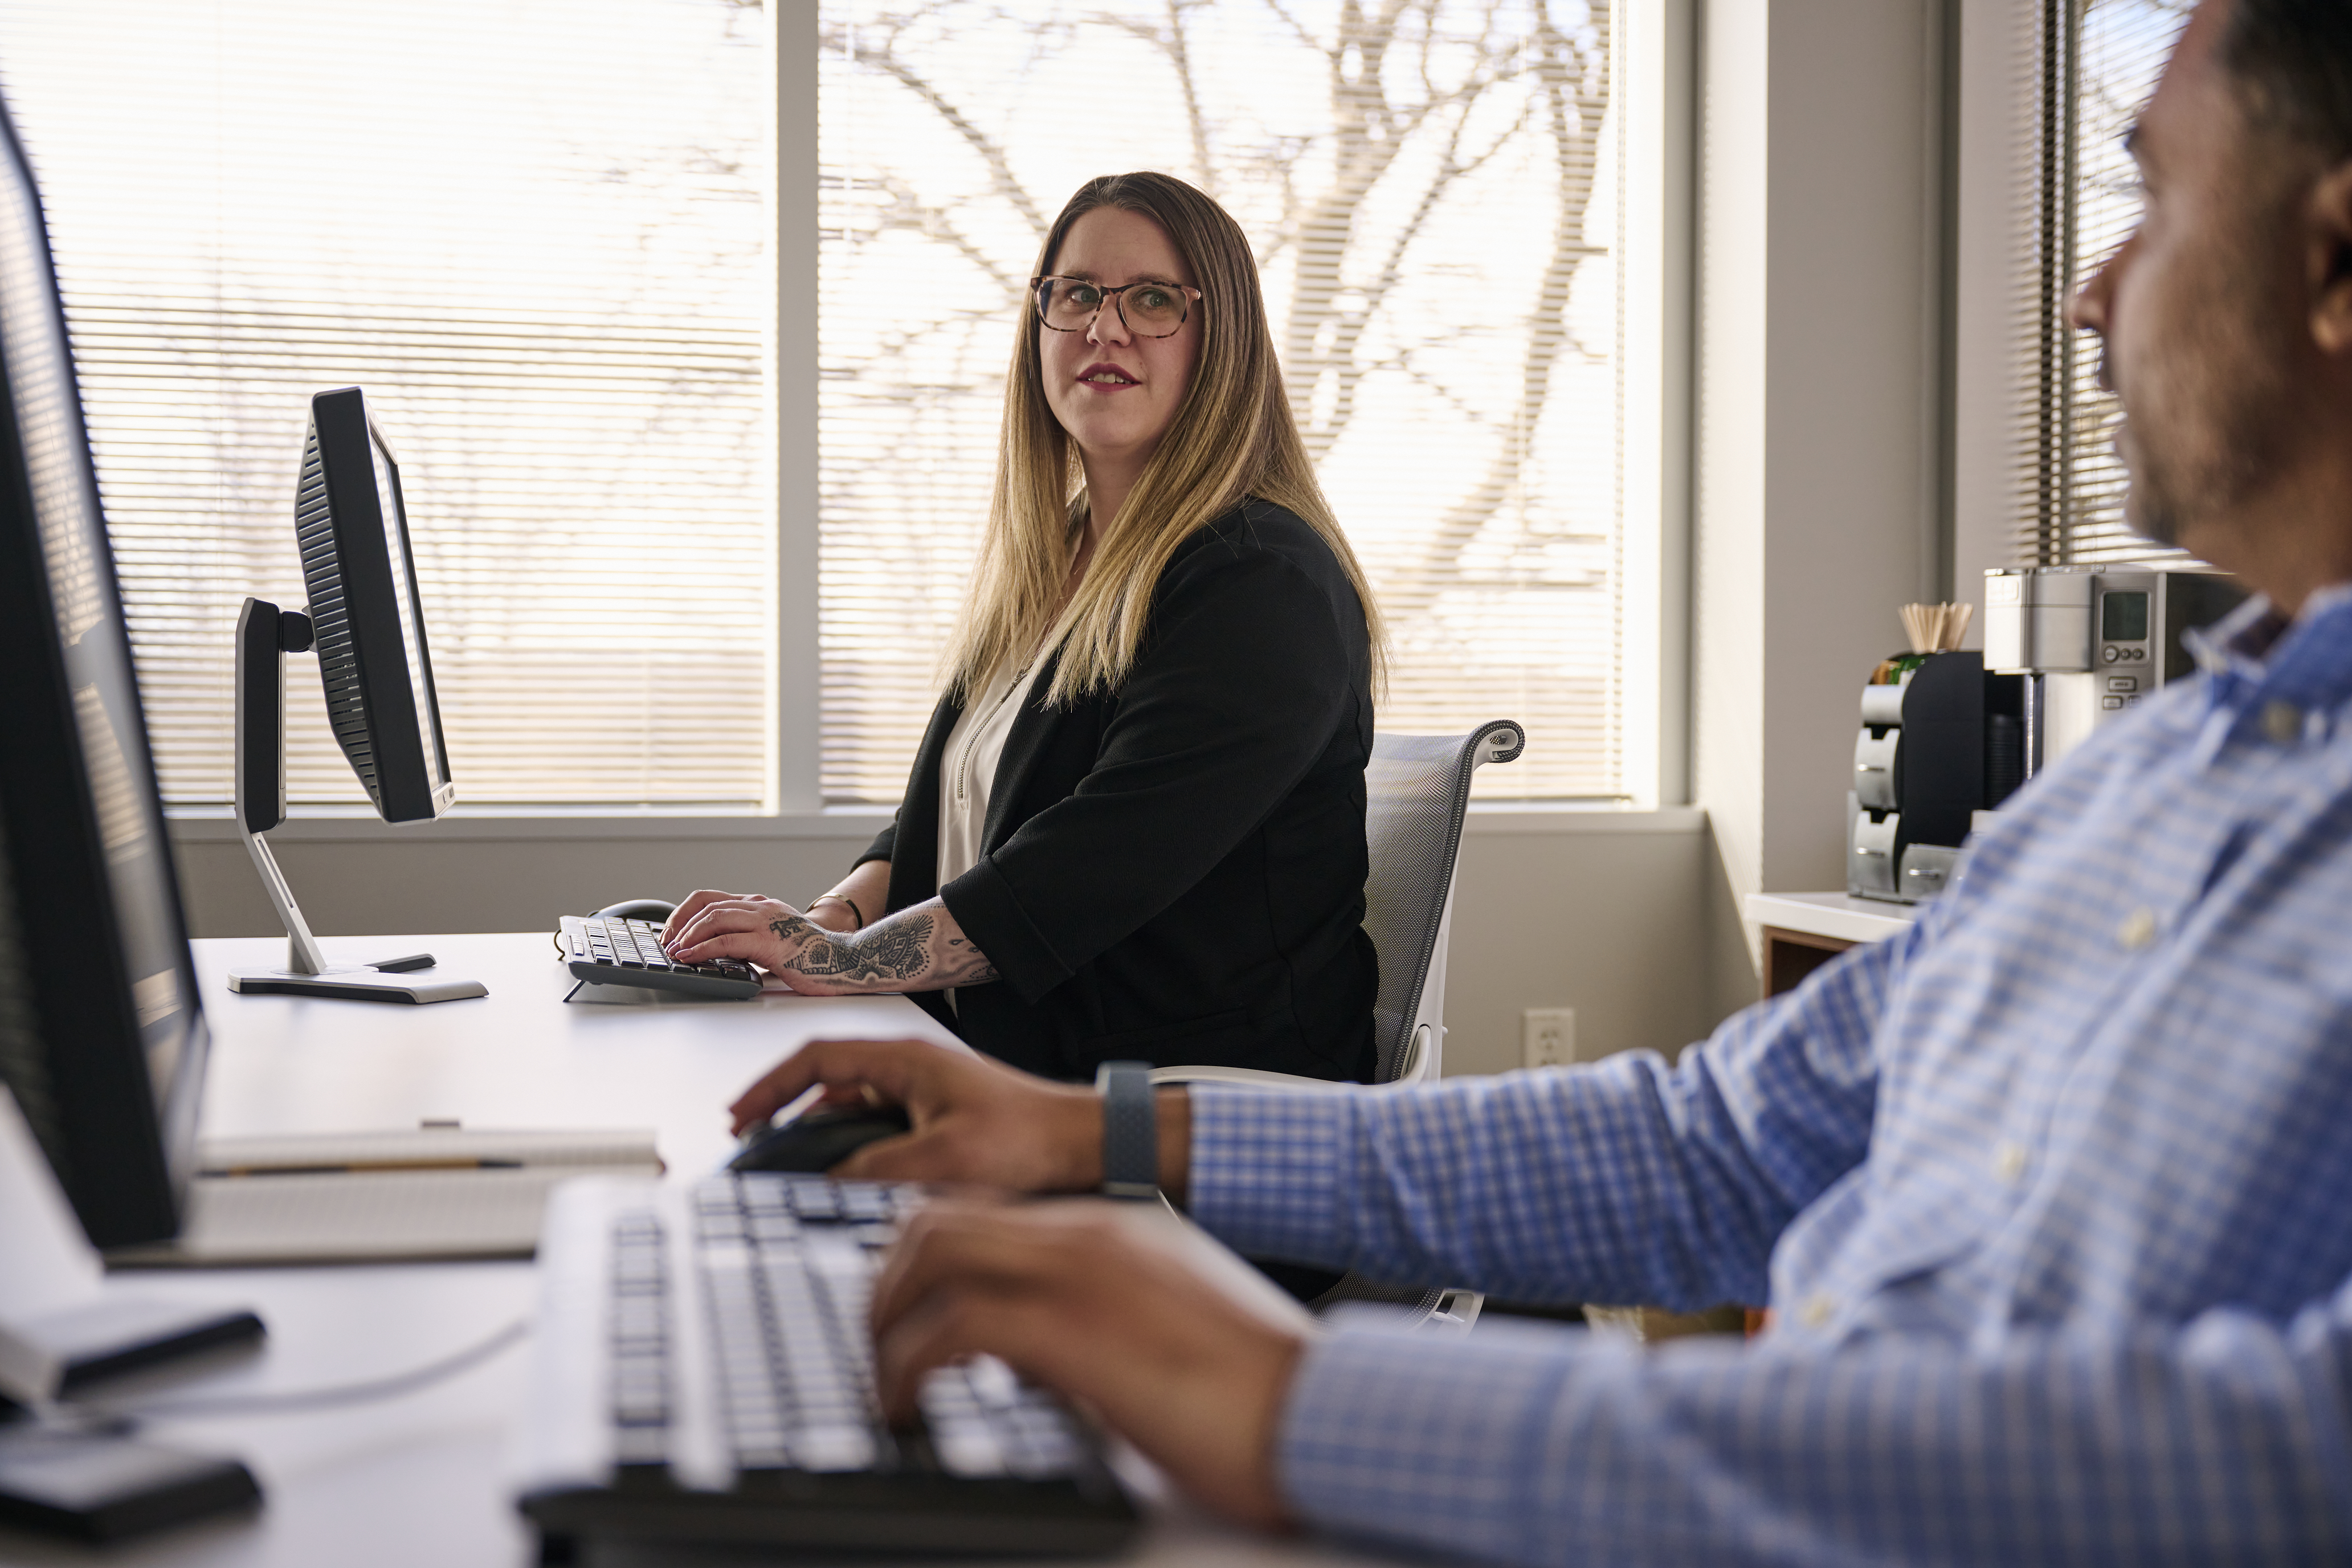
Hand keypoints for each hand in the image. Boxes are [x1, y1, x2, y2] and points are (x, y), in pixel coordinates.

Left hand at [671, 894, 995, 996]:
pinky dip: (701, 949)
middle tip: (666, 942)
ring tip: (673, 951)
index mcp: (761, 904)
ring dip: (686, 935)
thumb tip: (718, 959)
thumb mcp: (774, 943)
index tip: (671, 933)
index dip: (685, 913)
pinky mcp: (769, 942)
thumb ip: (749, 944)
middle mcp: (761, 906)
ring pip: (712, 917)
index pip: (712, 897)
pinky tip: (690, 958)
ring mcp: (766, 921)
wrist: (848, 964)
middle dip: (678, 922)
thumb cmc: (814, 959)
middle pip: (705, 902)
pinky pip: (726, 941)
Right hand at [729, 1037, 1120, 1193]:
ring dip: (814, 1130)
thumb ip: (878, 1171)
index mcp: (904, 1061)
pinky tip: (837, 1174)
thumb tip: (826, 1183)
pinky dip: (845, 1144)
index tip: (741, 1116)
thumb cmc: (1028, 1137)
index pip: (817, 1058)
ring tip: (786, 1163)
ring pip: (849, 1105)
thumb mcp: (944, 1160)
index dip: (771, 1087)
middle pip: (826, 1080)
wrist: (1080, 1142)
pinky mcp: (933, 1116)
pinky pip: (873, 1125)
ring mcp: (920, 1091)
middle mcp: (908, 1069)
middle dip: (784, 1109)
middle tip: (752, 1142)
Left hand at [870, 1200, 1301, 1530]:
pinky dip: (907, 1364)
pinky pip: (949, 1328)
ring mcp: (1081, 1274)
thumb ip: (1096, 1324)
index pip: (987, 1210)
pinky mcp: (1074, 1330)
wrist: (1320, 1409)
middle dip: (887, 1278)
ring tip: (883, 1376)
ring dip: (886, 1315)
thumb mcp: (1166, 1332)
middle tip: (876, 1338)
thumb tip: (1027, 1360)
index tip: (901, 1302)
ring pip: (931, 1252)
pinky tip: (906, 1405)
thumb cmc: (1260, 1388)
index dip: (925, 1254)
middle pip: (940, 1215)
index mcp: (1116, 1231)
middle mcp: (1090, 1235)